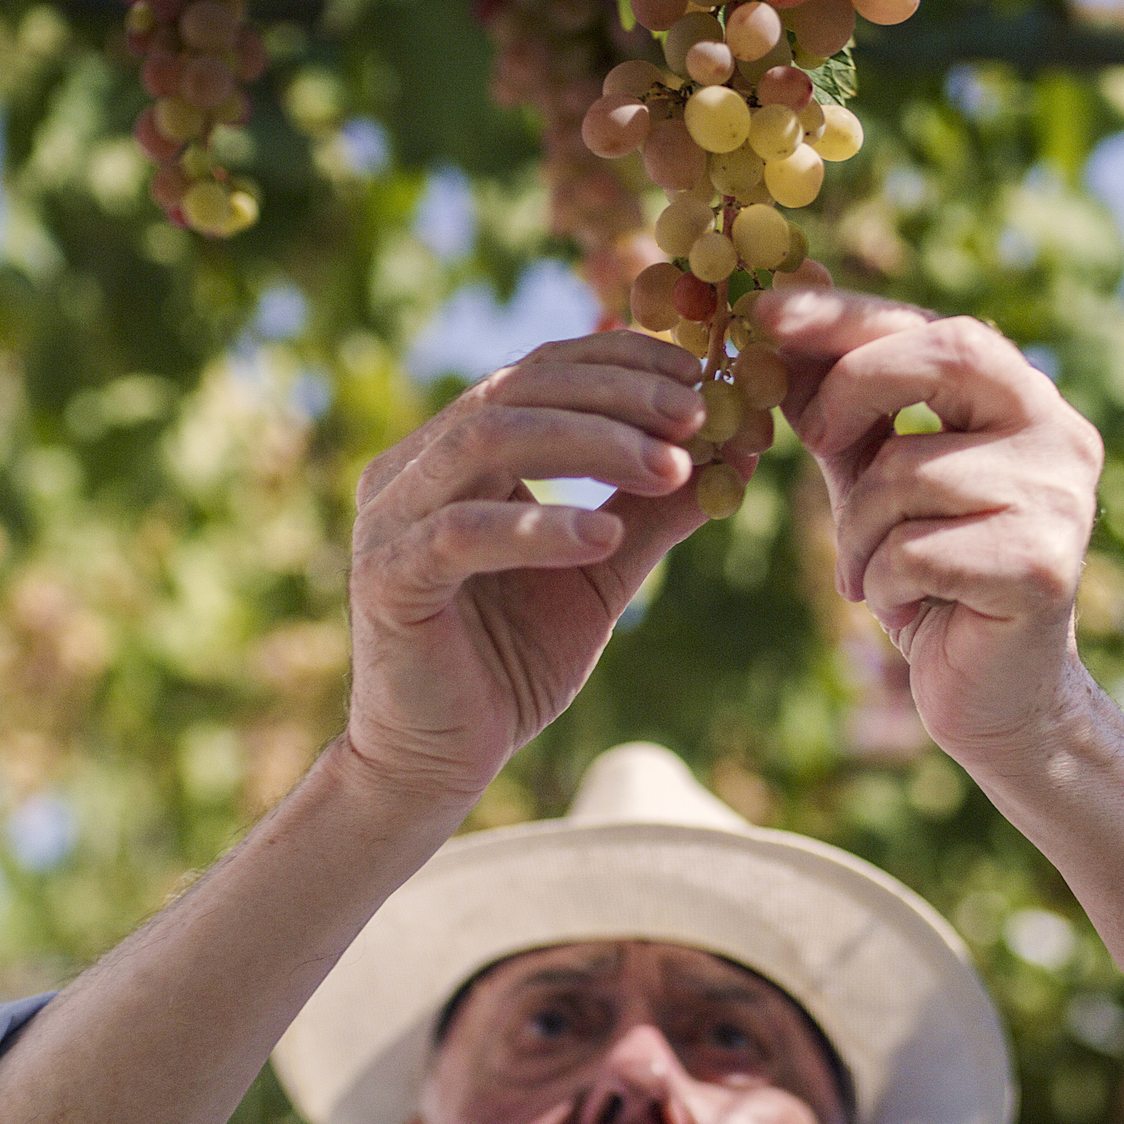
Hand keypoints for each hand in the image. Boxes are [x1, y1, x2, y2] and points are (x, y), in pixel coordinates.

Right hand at [344, 331, 721, 802]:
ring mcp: (392, 519)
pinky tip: (604, 535)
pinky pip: (463, 533)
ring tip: (671, 468)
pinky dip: (540, 526)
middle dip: (617, 396)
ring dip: (590, 442)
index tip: (701, 376)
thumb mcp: (602, 572)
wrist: (439, 761)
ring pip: (488, 440)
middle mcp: (414, 468)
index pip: (539, 371)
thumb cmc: (512, 660)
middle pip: (516, 390)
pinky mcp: (388, 579)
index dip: (620, 362)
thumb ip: (654, 512)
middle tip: (697, 414)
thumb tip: (735, 454)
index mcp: (456, 451)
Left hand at [752, 289, 1103, 768]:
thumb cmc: (931, 575)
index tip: (766, 310)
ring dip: (856, 528)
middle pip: (946, 356)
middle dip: (854, 389)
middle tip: (811, 438)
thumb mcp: (876, 478)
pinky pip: (915, 548)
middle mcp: (1060, 434)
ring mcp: (1060, 499)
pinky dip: (883, 579)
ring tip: (868, 570)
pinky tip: (906, 604)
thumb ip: (843, 409)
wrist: (995, 692)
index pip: (937, 324)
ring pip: (909, 470)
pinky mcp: (1042, 566)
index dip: (849, 314)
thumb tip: (774, 324)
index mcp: (1025, 400)